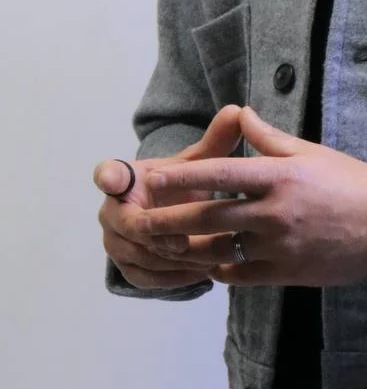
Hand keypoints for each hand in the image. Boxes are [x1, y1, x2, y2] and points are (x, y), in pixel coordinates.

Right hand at [94, 105, 243, 289]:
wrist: (169, 219)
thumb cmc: (180, 186)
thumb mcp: (195, 166)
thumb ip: (214, 142)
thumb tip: (237, 111)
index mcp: (123, 179)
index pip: (108, 174)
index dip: (109, 178)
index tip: (113, 179)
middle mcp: (110, 211)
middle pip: (131, 226)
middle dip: (162, 233)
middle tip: (192, 240)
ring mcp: (114, 242)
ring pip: (140, 254)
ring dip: (173, 259)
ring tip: (207, 258)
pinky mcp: (126, 267)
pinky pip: (145, 277)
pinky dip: (172, 277)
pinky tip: (201, 273)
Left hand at [131, 105, 366, 286]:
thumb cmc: (351, 183)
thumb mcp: (311, 152)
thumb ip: (269, 137)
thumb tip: (240, 114)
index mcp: (279, 175)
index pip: (218, 172)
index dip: (179, 176)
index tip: (149, 179)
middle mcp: (276, 211)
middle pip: (208, 216)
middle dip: (169, 219)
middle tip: (140, 222)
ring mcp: (280, 245)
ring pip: (219, 249)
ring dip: (189, 248)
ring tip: (166, 245)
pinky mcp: (287, 272)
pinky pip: (240, 275)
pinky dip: (219, 270)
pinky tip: (208, 264)